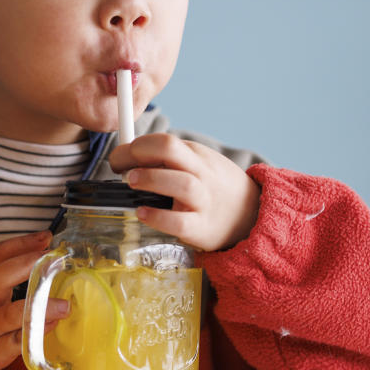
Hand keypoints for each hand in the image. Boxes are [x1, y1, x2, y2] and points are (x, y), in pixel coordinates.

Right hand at [0, 230, 67, 369]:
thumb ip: (17, 285)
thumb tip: (50, 261)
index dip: (22, 244)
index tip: (47, 237)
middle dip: (27, 264)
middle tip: (55, 260)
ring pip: (11, 314)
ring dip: (41, 305)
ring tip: (65, 305)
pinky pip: (18, 341)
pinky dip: (37, 331)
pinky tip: (53, 325)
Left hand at [108, 133, 260, 251]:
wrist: (251, 213)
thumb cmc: (213, 187)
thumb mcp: (198, 163)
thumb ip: (169, 159)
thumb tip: (127, 156)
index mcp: (196, 155)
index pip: (164, 141)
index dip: (135, 146)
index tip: (118, 159)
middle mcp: (202, 174)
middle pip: (172, 150)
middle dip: (140, 152)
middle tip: (119, 166)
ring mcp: (204, 201)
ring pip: (182, 184)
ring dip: (152, 179)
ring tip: (132, 182)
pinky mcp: (202, 228)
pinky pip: (181, 223)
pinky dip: (159, 217)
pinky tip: (142, 213)